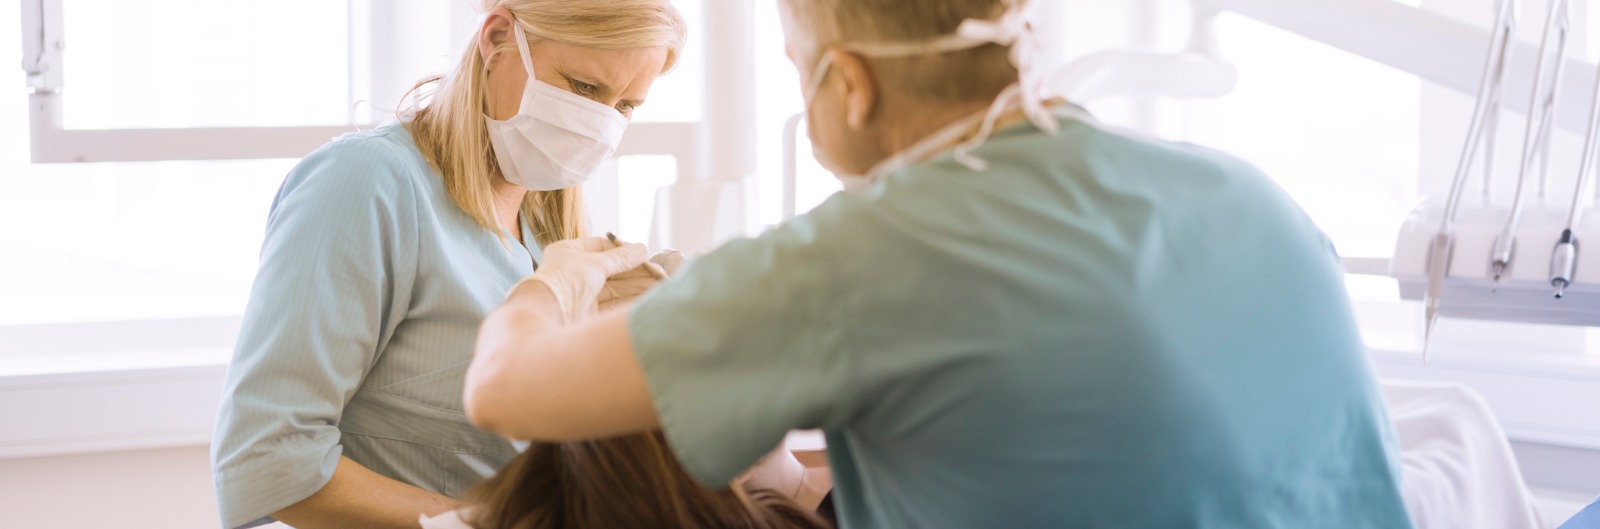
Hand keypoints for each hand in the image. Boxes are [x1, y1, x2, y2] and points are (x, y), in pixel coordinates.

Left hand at [507, 237, 647, 323]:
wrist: (546, 317)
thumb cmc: (564, 281)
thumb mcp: (595, 263)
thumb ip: (621, 258)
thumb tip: (642, 249)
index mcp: (567, 254)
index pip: (600, 247)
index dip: (623, 250)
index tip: (643, 254)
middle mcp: (573, 274)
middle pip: (610, 271)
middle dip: (634, 272)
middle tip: (658, 273)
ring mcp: (579, 296)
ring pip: (613, 289)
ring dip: (636, 287)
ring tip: (658, 286)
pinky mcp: (586, 316)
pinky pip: (612, 305)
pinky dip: (629, 302)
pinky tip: (646, 299)